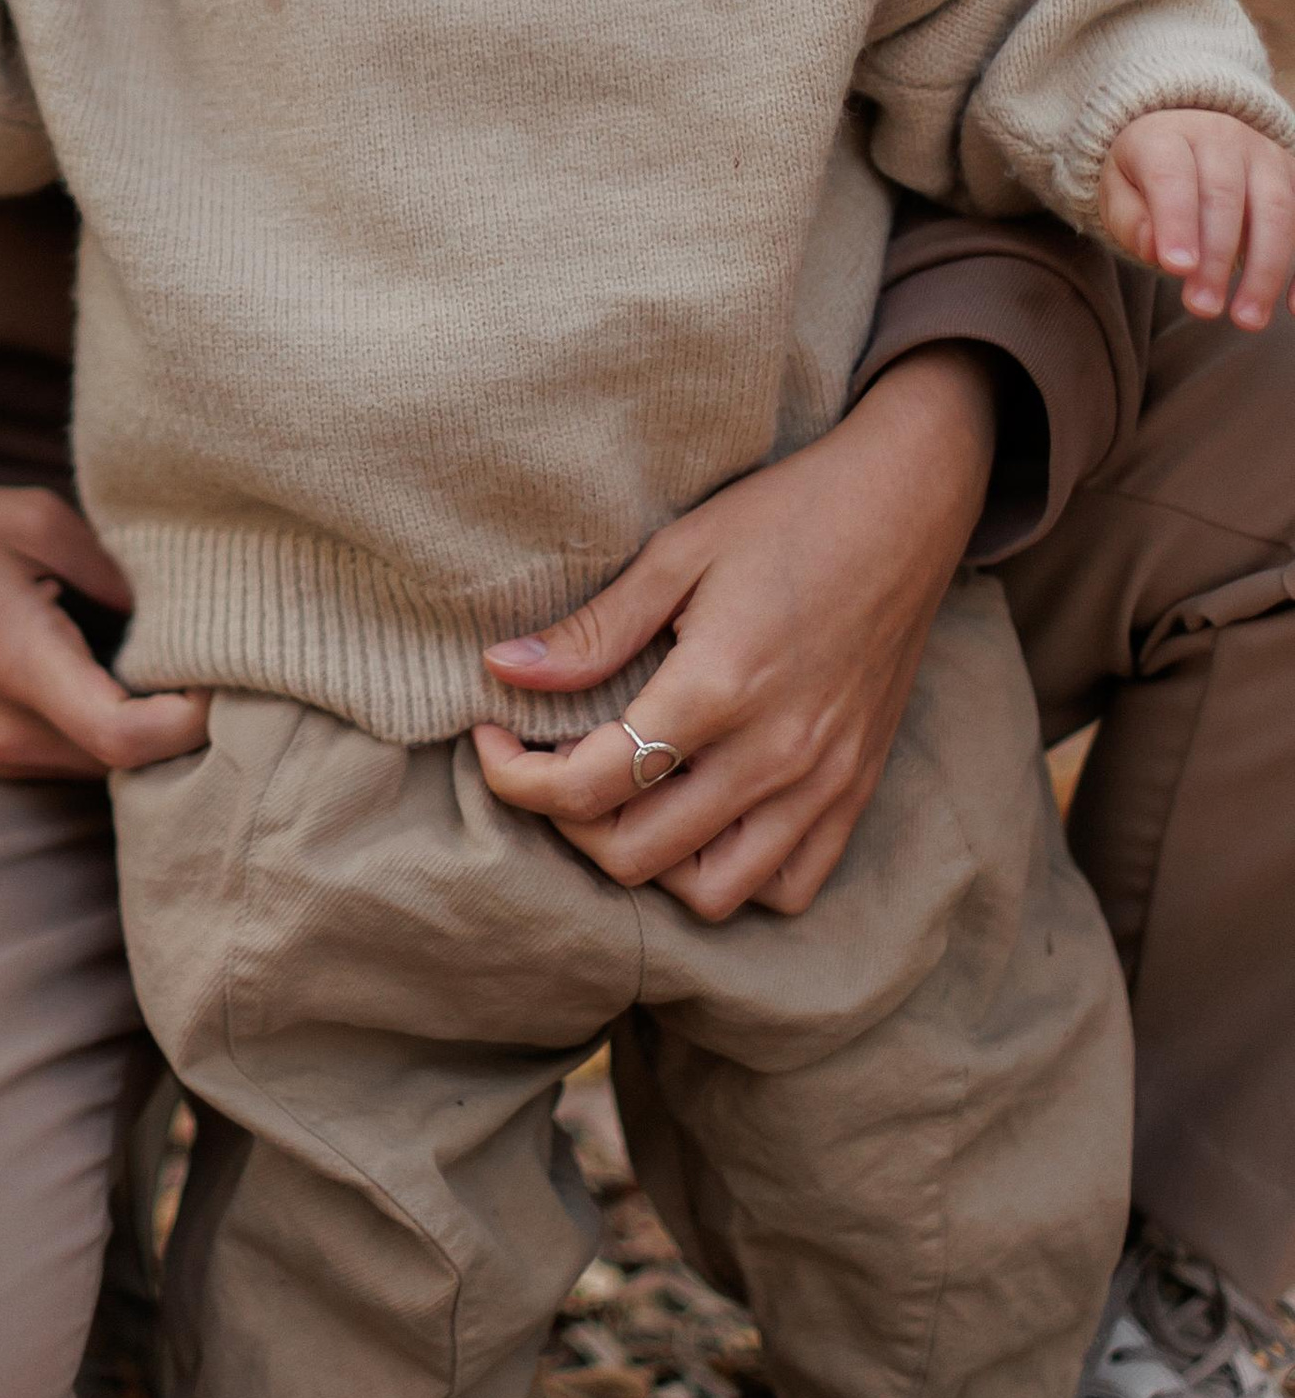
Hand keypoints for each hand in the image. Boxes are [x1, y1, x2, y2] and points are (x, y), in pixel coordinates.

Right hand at [0, 477, 209, 781]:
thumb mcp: (34, 518)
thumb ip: (115, 570)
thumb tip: (177, 613)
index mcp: (17, 665)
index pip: (128, 738)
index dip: (192, 718)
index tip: (219, 671)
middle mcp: (7, 730)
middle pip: (130, 765)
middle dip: (182, 723)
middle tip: (215, 660)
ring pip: (105, 768)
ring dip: (147, 729)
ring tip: (171, 661)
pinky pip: (75, 757)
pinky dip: (111, 728)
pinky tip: (122, 673)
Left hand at [469, 346, 995, 920]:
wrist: (908, 505)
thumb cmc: (788, 516)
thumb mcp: (678, 553)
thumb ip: (594, 629)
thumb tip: (504, 670)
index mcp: (717, 690)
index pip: (588, 786)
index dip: (516, 777)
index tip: (490, 739)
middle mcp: (773, 755)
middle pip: (635, 854)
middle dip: (567, 821)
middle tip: (549, 763)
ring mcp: (823, 782)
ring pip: (712, 892)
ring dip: (648, 860)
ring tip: (623, 797)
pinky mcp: (856, 789)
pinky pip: (788, 885)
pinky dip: (732, 875)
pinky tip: (698, 819)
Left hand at [1099, 108, 1294, 330]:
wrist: (1184, 133)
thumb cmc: (1144, 173)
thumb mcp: (1118, 190)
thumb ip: (1131, 220)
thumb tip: (1154, 250)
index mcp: (1166, 136)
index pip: (1172, 176)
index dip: (1176, 222)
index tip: (1176, 268)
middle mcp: (1221, 139)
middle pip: (1225, 197)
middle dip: (1216, 258)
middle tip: (1202, 308)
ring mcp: (1264, 156)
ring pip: (1276, 208)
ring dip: (1265, 269)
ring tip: (1247, 319)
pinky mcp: (1292, 176)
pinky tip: (1293, 307)